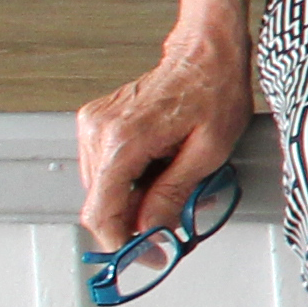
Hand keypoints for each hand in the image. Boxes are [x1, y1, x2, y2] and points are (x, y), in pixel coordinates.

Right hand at [75, 35, 256, 245]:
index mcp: (123, 139)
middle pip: (101, 201)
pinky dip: (131, 178)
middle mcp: (98, 130)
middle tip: (172, 222)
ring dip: (135, 198)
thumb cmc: (213, 90)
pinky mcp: (97, 122)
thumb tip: (153, 230)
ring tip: (174, 182)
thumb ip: (174, 194)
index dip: (122, 242)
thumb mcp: (208, 152)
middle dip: (135, 219)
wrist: (206, 52)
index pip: (101, 211)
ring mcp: (93, 123)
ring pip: (103, 187)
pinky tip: (160, 167)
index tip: (146, 255)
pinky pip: (106, 167)